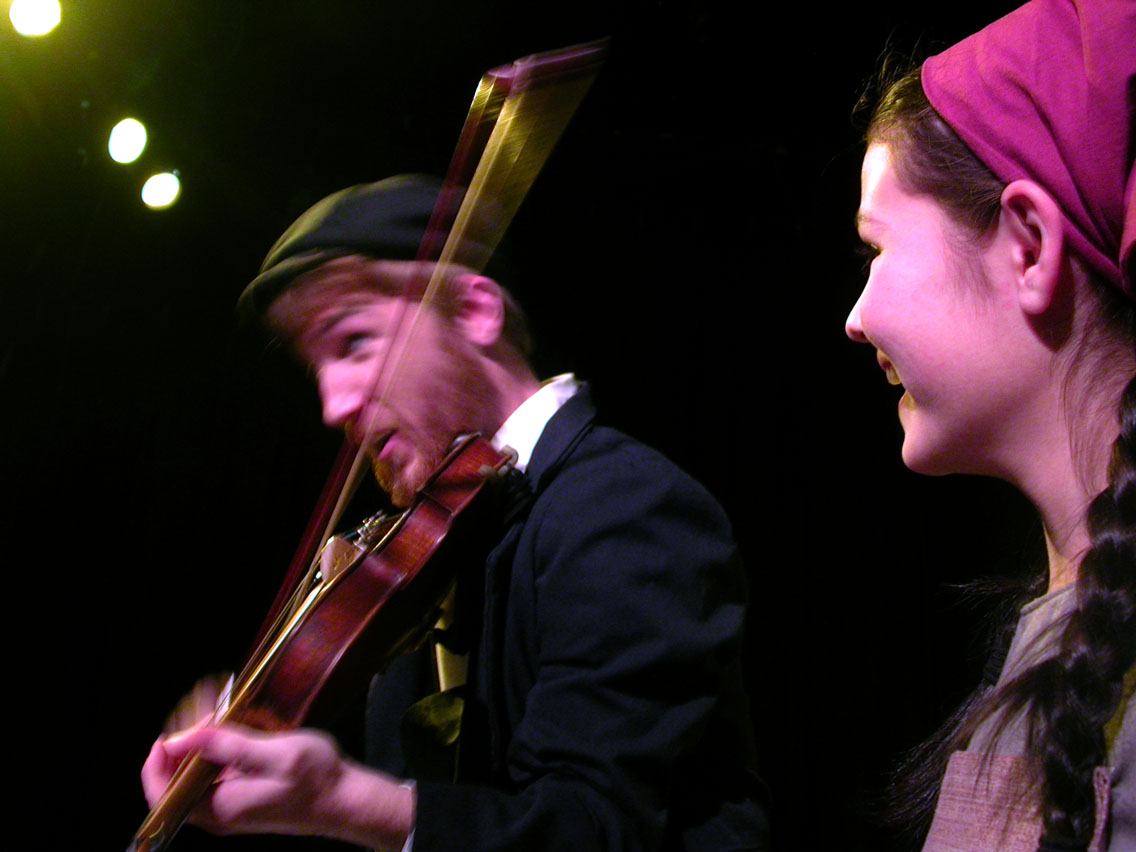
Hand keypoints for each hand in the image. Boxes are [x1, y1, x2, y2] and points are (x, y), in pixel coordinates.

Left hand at [141, 724, 414, 849]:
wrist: (348, 801)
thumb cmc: (317, 779)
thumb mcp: (274, 754)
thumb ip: (226, 745)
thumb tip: (179, 739)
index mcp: (219, 807)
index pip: (161, 794)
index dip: (156, 762)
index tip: (170, 731)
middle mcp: (219, 811)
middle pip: (176, 779)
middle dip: (184, 741)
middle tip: (208, 710)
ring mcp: (232, 805)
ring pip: (196, 772)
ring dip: (203, 740)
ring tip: (223, 709)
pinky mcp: (244, 797)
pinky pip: (217, 772)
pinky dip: (220, 748)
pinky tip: (240, 725)